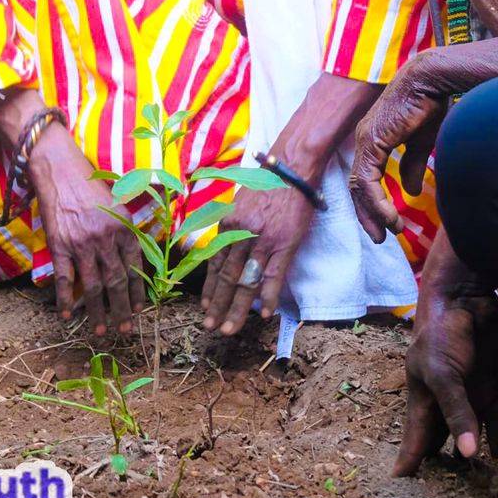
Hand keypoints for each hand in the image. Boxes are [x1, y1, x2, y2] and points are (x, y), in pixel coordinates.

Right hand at [27, 123, 142, 335]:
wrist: (61, 170)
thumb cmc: (91, 186)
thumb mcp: (119, 203)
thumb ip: (127, 230)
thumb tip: (137, 257)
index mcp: (124, 228)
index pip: (136, 268)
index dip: (138, 293)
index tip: (140, 311)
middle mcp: (105, 239)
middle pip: (117, 283)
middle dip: (122, 311)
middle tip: (125, 331)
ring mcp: (81, 244)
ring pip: (93, 287)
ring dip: (99, 313)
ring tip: (102, 331)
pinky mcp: (59, 246)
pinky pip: (64, 279)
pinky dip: (65, 300)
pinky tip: (67, 316)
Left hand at [201, 184, 312, 334]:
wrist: (292, 168)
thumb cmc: (267, 183)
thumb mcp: (240, 204)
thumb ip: (233, 228)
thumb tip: (228, 250)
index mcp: (228, 225)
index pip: (215, 264)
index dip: (210, 288)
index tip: (205, 308)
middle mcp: (241, 235)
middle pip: (227, 277)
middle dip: (218, 306)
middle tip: (210, 328)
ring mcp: (263, 241)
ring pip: (246, 282)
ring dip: (237, 309)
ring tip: (229, 329)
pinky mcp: (284, 243)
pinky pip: (274, 276)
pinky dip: (269, 297)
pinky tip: (265, 314)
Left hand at [351, 56, 451, 242]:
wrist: (430, 80)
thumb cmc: (428, 105)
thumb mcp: (421, 142)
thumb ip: (412, 165)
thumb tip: (410, 190)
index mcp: (374, 140)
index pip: (366, 179)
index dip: (373, 204)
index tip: (386, 224)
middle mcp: (365, 141)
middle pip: (358, 187)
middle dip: (368, 215)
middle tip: (380, 237)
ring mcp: (366, 141)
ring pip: (361, 187)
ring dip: (374, 212)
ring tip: (389, 230)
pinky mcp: (372, 142)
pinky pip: (368, 180)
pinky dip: (377, 201)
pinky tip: (390, 215)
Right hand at [395, 234, 497, 475]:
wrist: (468, 299)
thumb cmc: (442, 334)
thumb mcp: (443, 374)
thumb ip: (457, 412)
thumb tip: (468, 453)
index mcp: (422, 402)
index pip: (414, 443)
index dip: (409, 466)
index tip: (402, 494)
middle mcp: (443, 405)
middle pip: (439, 444)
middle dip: (439, 471)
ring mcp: (467, 399)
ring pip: (467, 437)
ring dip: (470, 459)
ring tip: (473, 491)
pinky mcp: (490, 390)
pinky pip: (493, 422)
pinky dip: (496, 439)